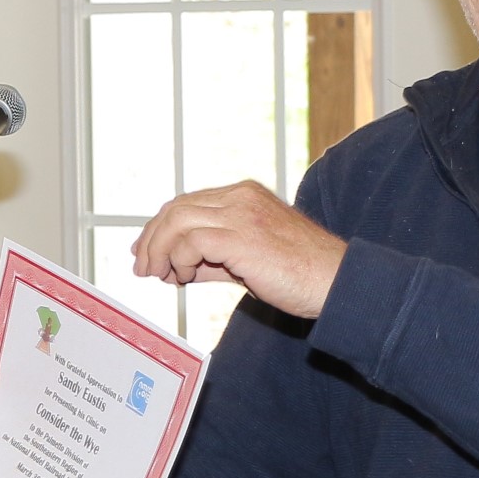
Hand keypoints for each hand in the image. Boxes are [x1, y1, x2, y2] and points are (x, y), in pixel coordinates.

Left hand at [131, 180, 346, 318]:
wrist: (336, 282)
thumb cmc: (298, 275)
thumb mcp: (247, 259)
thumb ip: (212, 259)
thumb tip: (175, 269)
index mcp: (243, 195)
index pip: (187, 203)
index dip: (160, 228)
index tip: (146, 253)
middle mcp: (240, 197)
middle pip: (176, 208)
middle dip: (152, 239)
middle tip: (143, 268)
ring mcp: (241, 214)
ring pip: (177, 221)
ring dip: (160, 250)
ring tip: (161, 276)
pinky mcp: (241, 237)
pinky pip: (190, 241)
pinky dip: (178, 260)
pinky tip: (184, 277)